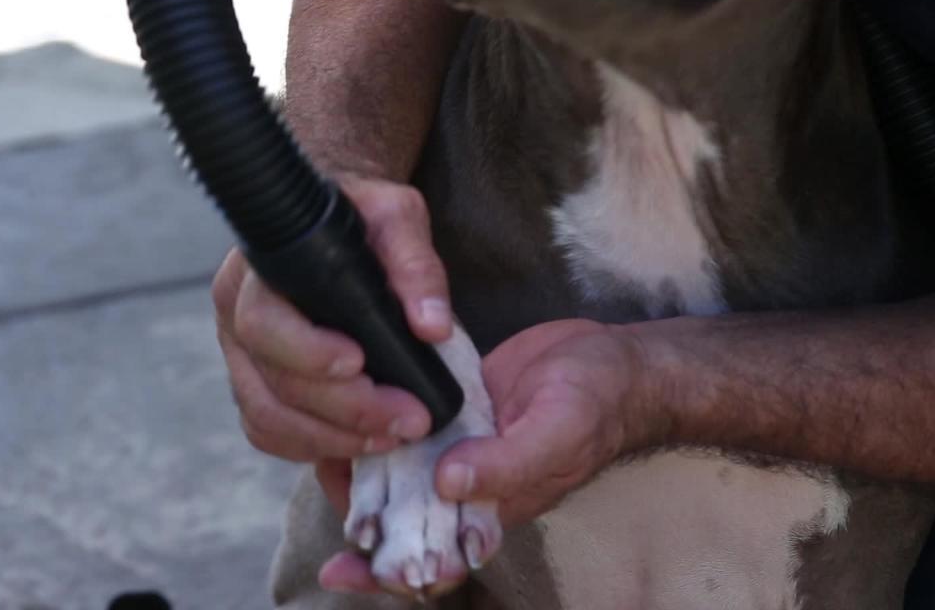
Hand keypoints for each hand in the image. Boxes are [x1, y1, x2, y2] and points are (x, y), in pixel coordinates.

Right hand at [212, 175, 453, 462]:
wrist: (328, 223)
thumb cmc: (360, 215)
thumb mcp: (395, 216)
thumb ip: (415, 265)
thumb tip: (432, 327)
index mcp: (257, 273)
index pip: (264, 323)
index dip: (308, 353)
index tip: (360, 364)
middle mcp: (236, 318)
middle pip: (272, 384)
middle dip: (342, 411)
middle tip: (407, 421)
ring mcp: (242, 358)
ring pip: (267, 419)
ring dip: (331, 440)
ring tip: (391, 440)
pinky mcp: (255, 385)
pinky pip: (270, 434)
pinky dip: (313, 449)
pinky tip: (360, 447)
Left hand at [313, 319, 662, 595]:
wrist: (613, 361)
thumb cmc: (597, 404)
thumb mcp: (556, 432)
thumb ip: (507, 465)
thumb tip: (448, 485)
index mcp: (489, 511)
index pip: (431, 560)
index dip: (385, 572)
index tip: (341, 568)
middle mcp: (464, 486)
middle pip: (400, 521)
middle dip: (357, 517)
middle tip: (322, 482)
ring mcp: (455, 447)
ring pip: (395, 475)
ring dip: (359, 469)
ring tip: (323, 443)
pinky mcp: (450, 409)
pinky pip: (405, 428)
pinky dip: (377, 426)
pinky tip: (348, 407)